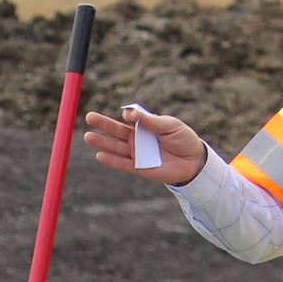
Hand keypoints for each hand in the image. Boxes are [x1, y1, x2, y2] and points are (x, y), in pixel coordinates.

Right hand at [84, 106, 209, 186]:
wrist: (194, 161)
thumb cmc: (184, 139)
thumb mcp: (169, 126)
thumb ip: (149, 121)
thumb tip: (128, 113)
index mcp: (145, 125)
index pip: (130, 118)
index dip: (127, 116)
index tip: (128, 115)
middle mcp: (138, 138)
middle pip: (116, 131)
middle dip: (102, 124)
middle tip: (89, 117)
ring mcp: (137, 153)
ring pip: (116, 147)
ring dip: (102, 142)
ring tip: (88, 136)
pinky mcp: (139, 167)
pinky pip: (122, 164)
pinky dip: (111, 160)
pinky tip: (99, 155)